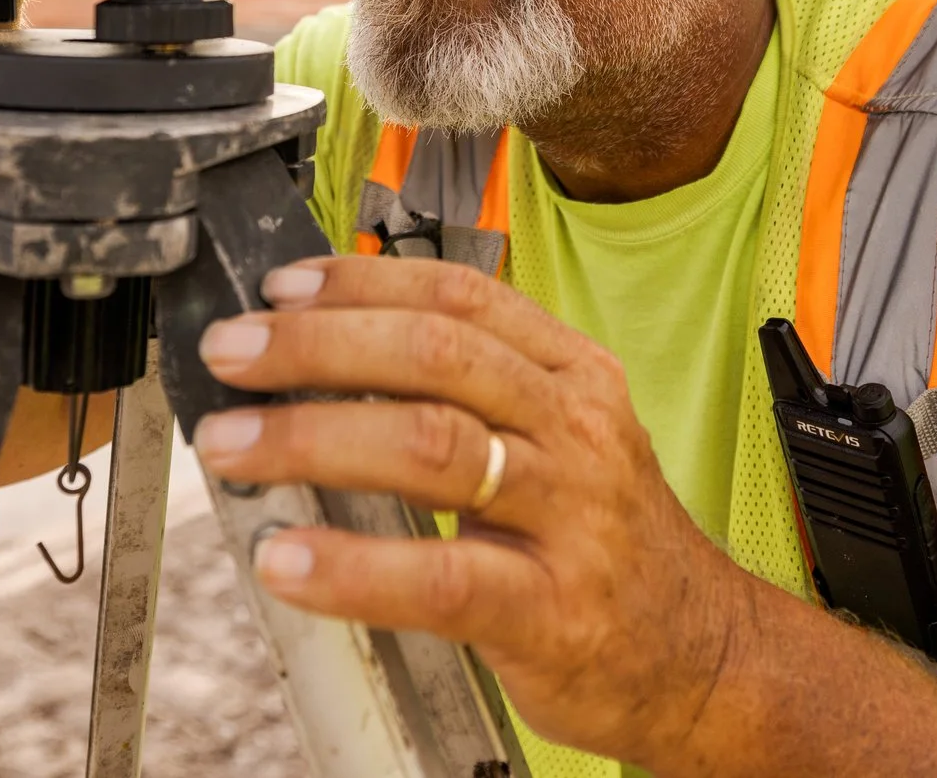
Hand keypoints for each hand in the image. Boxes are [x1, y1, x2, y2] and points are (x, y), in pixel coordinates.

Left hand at [189, 254, 753, 769]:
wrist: (703, 655)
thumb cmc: (606, 543)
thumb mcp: (564, 437)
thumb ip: (473, 393)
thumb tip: (330, 351)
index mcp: (573, 374)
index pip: (459, 297)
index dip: (361, 282)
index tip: (282, 287)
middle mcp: (576, 429)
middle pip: (435, 355)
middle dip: (317, 345)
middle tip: (233, 354)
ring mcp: (569, 517)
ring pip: (432, 446)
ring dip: (312, 438)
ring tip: (234, 445)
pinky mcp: (550, 610)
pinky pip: (438, 577)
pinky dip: (352, 567)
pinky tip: (289, 562)